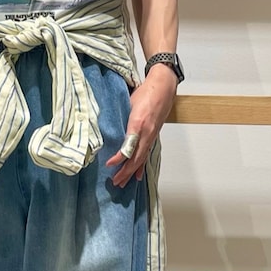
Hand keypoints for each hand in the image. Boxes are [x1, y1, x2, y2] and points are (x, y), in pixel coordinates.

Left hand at [105, 68, 176, 187]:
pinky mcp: (153, 136)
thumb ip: (119, 117)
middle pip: (136, 158)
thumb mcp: (128, 103)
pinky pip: (146, 155)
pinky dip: (141, 167)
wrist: (164, 87)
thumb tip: (106, 126)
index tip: (109, 165)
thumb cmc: (146, 92)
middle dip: (125, 172)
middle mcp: (146, 133)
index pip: (128, 146)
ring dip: (131, 172)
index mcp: (138, 123)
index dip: (119, 158)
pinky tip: (137, 176)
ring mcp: (151, 136)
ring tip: (122, 183)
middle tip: (114, 182)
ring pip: (141, 159)